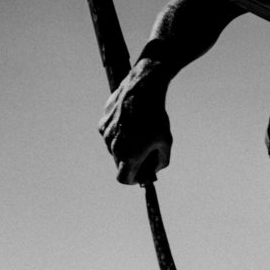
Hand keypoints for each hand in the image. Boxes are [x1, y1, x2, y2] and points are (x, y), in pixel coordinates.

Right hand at [99, 61, 172, 184]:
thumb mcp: (166, 143)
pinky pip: (110, 136)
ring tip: (139, 135)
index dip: (134, 179)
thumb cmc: (157, 118)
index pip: (124, 179)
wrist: (142, 90)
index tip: (141, 174)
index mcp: (130, 156)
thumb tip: (153, 170)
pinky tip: (130, 124)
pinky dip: (119, 135)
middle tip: (145, 153)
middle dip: (131, 162)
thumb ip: (161, 162)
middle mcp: (114, 148)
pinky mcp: (103, 123)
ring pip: (114, 150)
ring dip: (125, 148)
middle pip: (120, 165)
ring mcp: (106, 135)